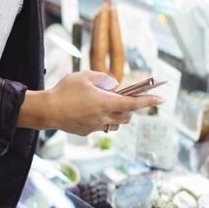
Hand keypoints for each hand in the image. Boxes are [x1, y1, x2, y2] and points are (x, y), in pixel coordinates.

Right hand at [18, 70, 163, 135]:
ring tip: (106, 104)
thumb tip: (114, 85)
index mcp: (107, 103)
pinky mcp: (86, 131)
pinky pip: (101, 126)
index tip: (162, 99)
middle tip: (125, 98)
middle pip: (127, 116)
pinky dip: (101, 119)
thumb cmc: (65, 91)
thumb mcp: (85, 76)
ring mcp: (96, 126)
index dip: (149, 101)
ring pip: (115, 124)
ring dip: (117, 115)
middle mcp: (104, 117)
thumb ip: (103, 79)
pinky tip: (89, 110)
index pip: (134, 104)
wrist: (46, 110)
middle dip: (130, 109)